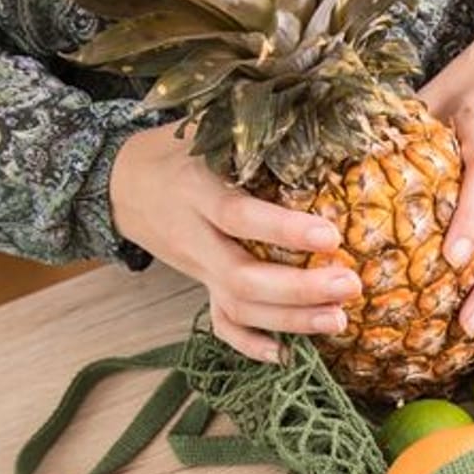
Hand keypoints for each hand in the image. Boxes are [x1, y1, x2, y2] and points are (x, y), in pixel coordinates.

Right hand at [109, 121, 361, 361]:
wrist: (124, 182)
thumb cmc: (181, 149)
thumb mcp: (207, 127)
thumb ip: (256, 129)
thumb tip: (325, 118)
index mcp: (196, 189)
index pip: (239, 215)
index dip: (283, 230)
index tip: (330, 236)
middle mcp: (193, 236)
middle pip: (241, 276)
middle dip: (298, 289)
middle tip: (350, 285)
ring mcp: (195, 267)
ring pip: (237, 307)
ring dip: (290, 321)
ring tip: (339, 319)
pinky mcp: (198, 284)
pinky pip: (220, 323)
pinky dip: (250, 344)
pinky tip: (287, 356)